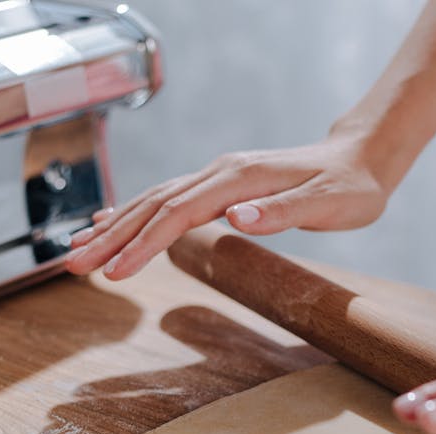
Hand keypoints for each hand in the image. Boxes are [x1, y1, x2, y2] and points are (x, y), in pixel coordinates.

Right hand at [64, 132, 391, 279]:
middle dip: (112, 238)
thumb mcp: (328, 205)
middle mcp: (221, 172)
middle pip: (154, 205)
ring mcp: (218, 177)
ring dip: (115, 227)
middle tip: (73, 266)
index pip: (179, 214)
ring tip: (77, 252)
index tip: (115, 272)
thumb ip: (282, 212)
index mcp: (240, 179)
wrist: (361, 159)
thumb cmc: (350, 188)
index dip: (144, 244)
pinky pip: (167, 199)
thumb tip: (236, 218)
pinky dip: (135, 213)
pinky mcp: (222, 185)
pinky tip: (111, 222)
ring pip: (155, 201)